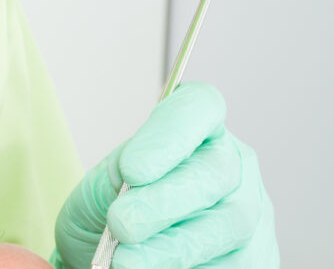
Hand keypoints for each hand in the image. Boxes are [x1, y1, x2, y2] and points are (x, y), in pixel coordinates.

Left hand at [51, 82, 278, 267]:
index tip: (131, 169)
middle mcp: (232, 164)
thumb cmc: (111, 206)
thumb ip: (120, 178)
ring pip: (227, 225)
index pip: (200, 107)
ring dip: (172, 246)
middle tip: (121, 222)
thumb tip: (133, 192)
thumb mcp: (104, 183)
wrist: (113, 249)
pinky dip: (186, 268)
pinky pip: (231, 264)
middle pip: (215, 172)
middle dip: (163, 201)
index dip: (169, 135)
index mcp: (197, 129)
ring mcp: (250, 211)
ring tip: (125, 259)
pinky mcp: (257, 256)